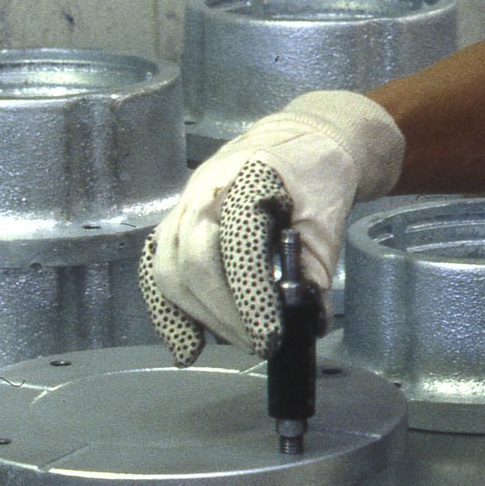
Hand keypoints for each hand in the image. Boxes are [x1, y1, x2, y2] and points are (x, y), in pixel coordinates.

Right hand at [139, 90, 404, 361]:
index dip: (250, 293)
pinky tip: (187, 345)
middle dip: (226, 314)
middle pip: (195, 259)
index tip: (271, 334)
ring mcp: (183, 204)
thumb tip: (307, 324)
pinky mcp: (174, 222)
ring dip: (200, 317)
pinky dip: (167, 311)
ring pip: (169, 268)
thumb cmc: (316, 178)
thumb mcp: (327, 221)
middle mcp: (206, 187)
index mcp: (250, 175)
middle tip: (259, 344)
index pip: (237, 240)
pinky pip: (156, 270)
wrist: (300, 140)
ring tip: (238, 340)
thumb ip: (315, 271)